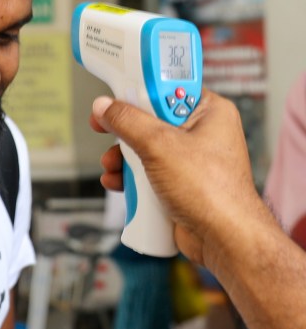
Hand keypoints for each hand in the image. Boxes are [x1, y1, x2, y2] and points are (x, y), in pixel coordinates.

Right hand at [90, 89, 263, 269]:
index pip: (168, 88)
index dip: (139, 90)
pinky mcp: (179, 185)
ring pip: (145, 150)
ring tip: (110, 167)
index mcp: (209, 112)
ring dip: (122, 159)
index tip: (115, 93)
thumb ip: (128, 122)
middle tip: (104, 129)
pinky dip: (131, 179)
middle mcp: (202, 134)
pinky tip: (117, 184)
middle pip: (151, 120)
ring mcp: (190, 162)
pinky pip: (148, 174)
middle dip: (124, 132)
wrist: (224, 240)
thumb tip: (105, 106)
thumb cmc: (210, 190)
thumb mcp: (161, 145)